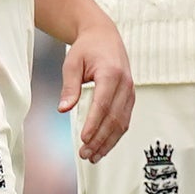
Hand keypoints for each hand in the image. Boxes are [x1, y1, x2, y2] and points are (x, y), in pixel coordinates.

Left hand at [59, 15, 135, 162]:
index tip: (84, 139)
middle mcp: (125, 84)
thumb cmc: (87, 48)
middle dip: (100, 139)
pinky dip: (115, 135)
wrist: (104, 36)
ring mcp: (130, 91)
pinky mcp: (130, 97)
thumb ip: (69, 87)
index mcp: (111, 73)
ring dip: (108, 142)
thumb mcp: (72, 63)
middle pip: (114, 118)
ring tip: (93, 156)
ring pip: (122, 123)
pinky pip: (125, 120)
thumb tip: (63, 109)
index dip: (94, 124)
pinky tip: (104, 146)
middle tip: (85, 154)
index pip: (103, 104)